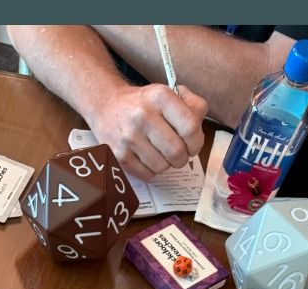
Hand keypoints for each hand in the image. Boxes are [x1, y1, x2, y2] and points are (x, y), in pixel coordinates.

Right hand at [88, 83, 208, 179]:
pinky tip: (147, 157)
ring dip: (166, 164)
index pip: (191, 127)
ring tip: (160, 152)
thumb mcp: (169, 94)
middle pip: (177, 152)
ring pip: (162, 167)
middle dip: (183, 157)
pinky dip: (151, 170)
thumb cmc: (145, 103)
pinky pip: (147, 175)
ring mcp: (129, 137)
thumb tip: (200, 126)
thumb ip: (193, 106)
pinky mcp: (119, 154)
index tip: (193, 143)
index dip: (197, 141)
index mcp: (160, 97)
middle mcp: (143, 116)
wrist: (106, 105)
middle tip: (178, 152)